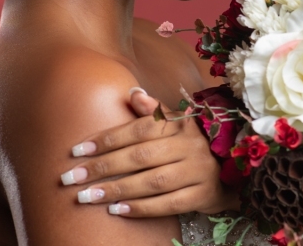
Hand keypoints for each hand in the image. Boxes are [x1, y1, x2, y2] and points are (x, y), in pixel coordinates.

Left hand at [60, 88, 238, 216]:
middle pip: (141, 156)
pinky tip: (116, 210)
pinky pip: (168, 204)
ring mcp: (198, 171)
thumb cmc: (193, 144)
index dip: (108, 139)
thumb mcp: (178, 122)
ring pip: (153, 181)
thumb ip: (153, 111)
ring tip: (87, 196)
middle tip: (71, 177)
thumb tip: (132, 92)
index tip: (78, 150)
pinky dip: (141, 208)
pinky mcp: (203, 195)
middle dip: (103, 167)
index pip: (140, 129)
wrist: (231, 170)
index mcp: (181, 124)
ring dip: (117, 189)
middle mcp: (191, 145)